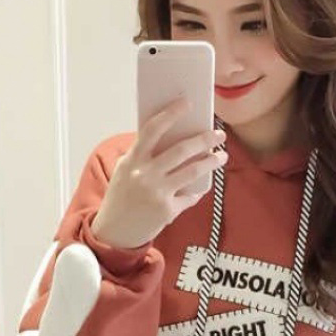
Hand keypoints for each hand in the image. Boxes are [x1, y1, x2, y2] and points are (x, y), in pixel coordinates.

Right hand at [91, 96, 227, 248]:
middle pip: (181, 150)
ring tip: (221, 156)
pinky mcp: (167, 211)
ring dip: (211, 161)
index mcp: (132, 160)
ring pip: (193, 172)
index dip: (170, 114)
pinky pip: (190, 196)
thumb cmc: (122, 197)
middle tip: (219, 134)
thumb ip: (144, 156)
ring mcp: (157, 193)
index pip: (152, 130)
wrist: (114, 232)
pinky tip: (202, 186)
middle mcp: (145, 175)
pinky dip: (197, 191)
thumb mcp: (126, 171)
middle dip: (204, 139)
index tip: (187, 103)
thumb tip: (173, 137)